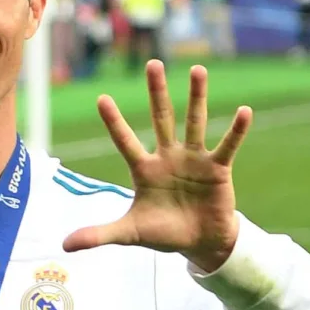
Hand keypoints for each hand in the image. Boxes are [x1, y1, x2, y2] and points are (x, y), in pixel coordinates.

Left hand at [63, 60, 252, 272]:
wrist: (199, 244)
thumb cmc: (163, 233)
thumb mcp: (129, 233)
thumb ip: (99, 234)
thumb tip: (64, 245)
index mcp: (144, 169)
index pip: (125, 141)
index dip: (114, 122)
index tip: (101, 98)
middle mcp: (168, 157)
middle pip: (161, 118)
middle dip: (156, 93)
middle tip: (153, 64)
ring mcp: (193, 159)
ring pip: (195, 122)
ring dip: (197, 97)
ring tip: (198, 70)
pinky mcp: (218, 169)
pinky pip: (227, 145)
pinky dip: (236, 130)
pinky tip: (245, 111)